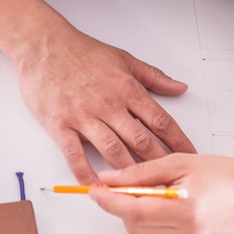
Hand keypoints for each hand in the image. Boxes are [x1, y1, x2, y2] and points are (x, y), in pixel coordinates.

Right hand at [15, 26, 196, 183]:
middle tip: (170, 180)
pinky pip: (75, 155)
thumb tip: (180, 87)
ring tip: (141, 190)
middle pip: (141, 140)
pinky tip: (97, 187)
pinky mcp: (60, 125)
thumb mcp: (125, 59)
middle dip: (159, 162)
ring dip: (128, 172)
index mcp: (128, 89)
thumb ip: (155, 77)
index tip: (189, 155)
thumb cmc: (83, 51)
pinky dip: (86, 173)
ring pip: (113, 151)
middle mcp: (109, 105)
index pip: (160, 121)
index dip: (178, 141)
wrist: (44, 44)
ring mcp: (84, 116)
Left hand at [89, 153, 233, 233]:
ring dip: (138, 218)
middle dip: (124, 206)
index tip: (94, 191)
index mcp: (187, 208)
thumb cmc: (221, 174)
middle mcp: (190, 233)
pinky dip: (152, 228)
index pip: (133, 211)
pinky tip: (166, 212)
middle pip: (134, 226)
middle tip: (130, 187)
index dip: (109, 201)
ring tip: (158, 197)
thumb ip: (141, 172)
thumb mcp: (179, 162)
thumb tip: (110, 179)